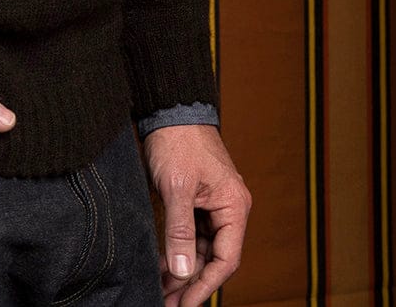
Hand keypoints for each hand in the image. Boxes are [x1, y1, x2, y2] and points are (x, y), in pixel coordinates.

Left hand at [143, 123, 250, 306]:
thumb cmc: (177, 140)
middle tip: (168, 302)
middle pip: (215, 257)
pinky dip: (179, 250)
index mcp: (234, 206)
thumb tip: (182, 272)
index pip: (226, 259)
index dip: (205, 285)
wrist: (168, 108)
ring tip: (162, 290)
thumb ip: (179, 231)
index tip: (184, 303)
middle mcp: (229, 208)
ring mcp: (213, 204)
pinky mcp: (197, 200)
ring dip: (183, 269)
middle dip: (192, 282)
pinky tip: (162, 265)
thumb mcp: (177, 187)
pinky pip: (192, 234)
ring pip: (202, 248)